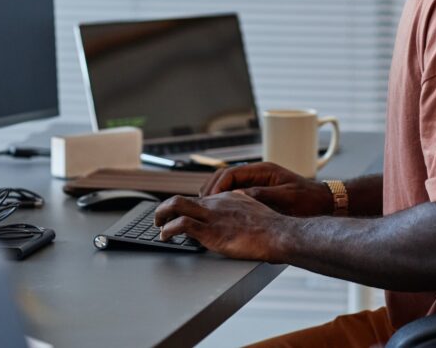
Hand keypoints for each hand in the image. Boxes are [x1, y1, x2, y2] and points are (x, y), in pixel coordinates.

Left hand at [153, 191, 291, 261]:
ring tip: (157, 226)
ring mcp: (212, 216)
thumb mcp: (258, 211)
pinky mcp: (210, 231)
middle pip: (182, 198)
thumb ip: (246, 210)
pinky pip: (181, 225)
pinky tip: (165, 236)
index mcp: (229, 198)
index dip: (187, 207)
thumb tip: (242, 215)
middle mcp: (217, 203)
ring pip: (176, 206)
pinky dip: (168, 230)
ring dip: (161, 215)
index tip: (181, 214)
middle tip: (160, 218)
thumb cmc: (274, 228)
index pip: (201, 198)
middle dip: (165, 208)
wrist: (279, 234)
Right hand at [200, 162, 332, 216]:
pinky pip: (237, 193)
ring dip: (217, 195)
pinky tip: (222, 212)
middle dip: (211, 189)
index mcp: (263, 170)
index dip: (216, 186)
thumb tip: (238, 195)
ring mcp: (259, 182)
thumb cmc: (309, 200)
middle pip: (225, 177)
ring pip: (229, 185)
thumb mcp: (286, 198)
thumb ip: (262, 195)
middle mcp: (259, 173)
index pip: (230, 173)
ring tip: (207, 209)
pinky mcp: (261, 192)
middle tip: (201, 205)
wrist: (326, 203)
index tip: (208, 200)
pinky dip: (226, 200)